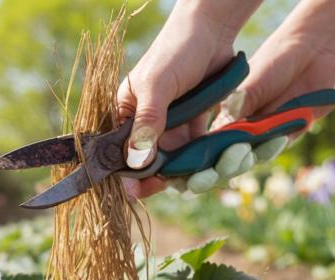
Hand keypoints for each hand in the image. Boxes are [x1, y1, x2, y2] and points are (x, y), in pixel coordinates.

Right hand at [116, 1, 260, 197]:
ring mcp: (171, 128)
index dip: (128, 175)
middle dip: (161, 178)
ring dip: (187, 172)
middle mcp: (146, 126)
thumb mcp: (158, 86)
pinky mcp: (194, 127)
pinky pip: (195, 153)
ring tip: (202, 174)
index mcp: (127, 115)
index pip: (121, 154)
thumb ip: (148, 122)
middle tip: (177, 184)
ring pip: (174, 163)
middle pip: (148, 165)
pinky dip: (203, 161)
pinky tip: (213, 163)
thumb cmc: (176, 52)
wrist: (213, 33)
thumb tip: (136, 161)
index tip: (139, 192)